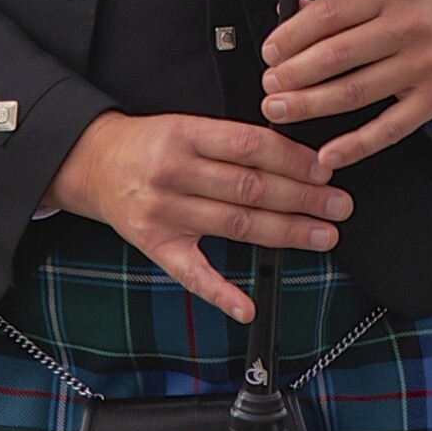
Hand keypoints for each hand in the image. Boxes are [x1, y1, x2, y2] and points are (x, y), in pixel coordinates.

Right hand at [45, 111, 349, 322]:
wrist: (92, 163)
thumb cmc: (151, 144)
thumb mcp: (188, 126)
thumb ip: (234, 141)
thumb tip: (297, 156)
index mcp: (185, 134)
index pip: (250, 146)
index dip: (292, 159)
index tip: (325, 170)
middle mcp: (173, 172)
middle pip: (249, 188)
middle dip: (302, 198)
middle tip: (339, 206)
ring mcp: (163, 212)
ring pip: (234, 225)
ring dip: (285, 232)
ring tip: (322, 235)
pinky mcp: (154, 245)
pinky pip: (192, 274)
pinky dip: (222, 293)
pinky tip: (249, 305)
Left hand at [261, 0, 431, 168]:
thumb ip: (346, 2)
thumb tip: (292, 14)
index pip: (329, 14)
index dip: (292, 35)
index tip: (270, 50)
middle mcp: (407, 27)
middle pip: (336, 55)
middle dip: (292, 74)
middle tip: (268, 85)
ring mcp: (423, 65)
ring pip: (356, 91)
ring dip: (310, 105)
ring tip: (280, 110)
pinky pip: (390, 128)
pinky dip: (356, 145)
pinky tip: (329, 154)